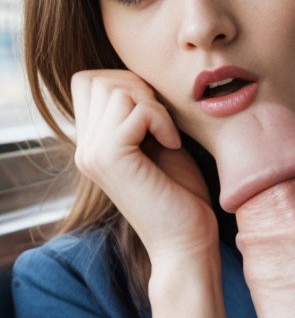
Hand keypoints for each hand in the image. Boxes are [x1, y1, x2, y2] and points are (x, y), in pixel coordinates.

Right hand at [71, 70, 217, 262]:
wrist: (186, 242)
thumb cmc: (182, 195)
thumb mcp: (158, 142)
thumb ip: (142, 112)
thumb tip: (144, 75)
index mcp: (91, 143)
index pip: (88, 81)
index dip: (127, 83)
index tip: (156, 114)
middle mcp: (84, 147)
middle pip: (97, 79)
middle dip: (139, 89)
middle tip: (164, 123)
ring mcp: (92, 153)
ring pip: (116, 89)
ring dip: (153, 105)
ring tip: (168, 136)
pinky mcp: (110, 158)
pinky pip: (135, 109)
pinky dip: (161, 120)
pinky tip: (173, 145)